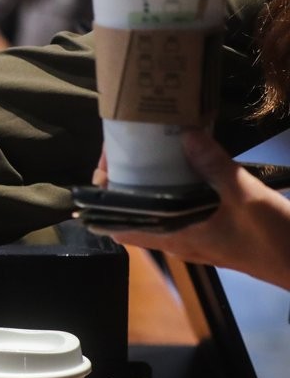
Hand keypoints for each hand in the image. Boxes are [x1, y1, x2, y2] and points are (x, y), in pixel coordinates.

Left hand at [93, 130, 289, 289]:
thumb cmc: (274, 237)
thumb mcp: (245, 195)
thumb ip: (214, 166)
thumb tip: (184, 135)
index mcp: (175, 237)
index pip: (121, 228)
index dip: (105, 203)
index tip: (104, 171)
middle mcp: (177, 241)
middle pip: (137, 215)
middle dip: (126, 186)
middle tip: (126, 151)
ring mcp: (194, 239)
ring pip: (159, 213)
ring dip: (151, 187)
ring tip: (150, 153)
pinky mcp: (211, 234)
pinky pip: (181, 211)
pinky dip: (175, 191)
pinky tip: (186, 167)